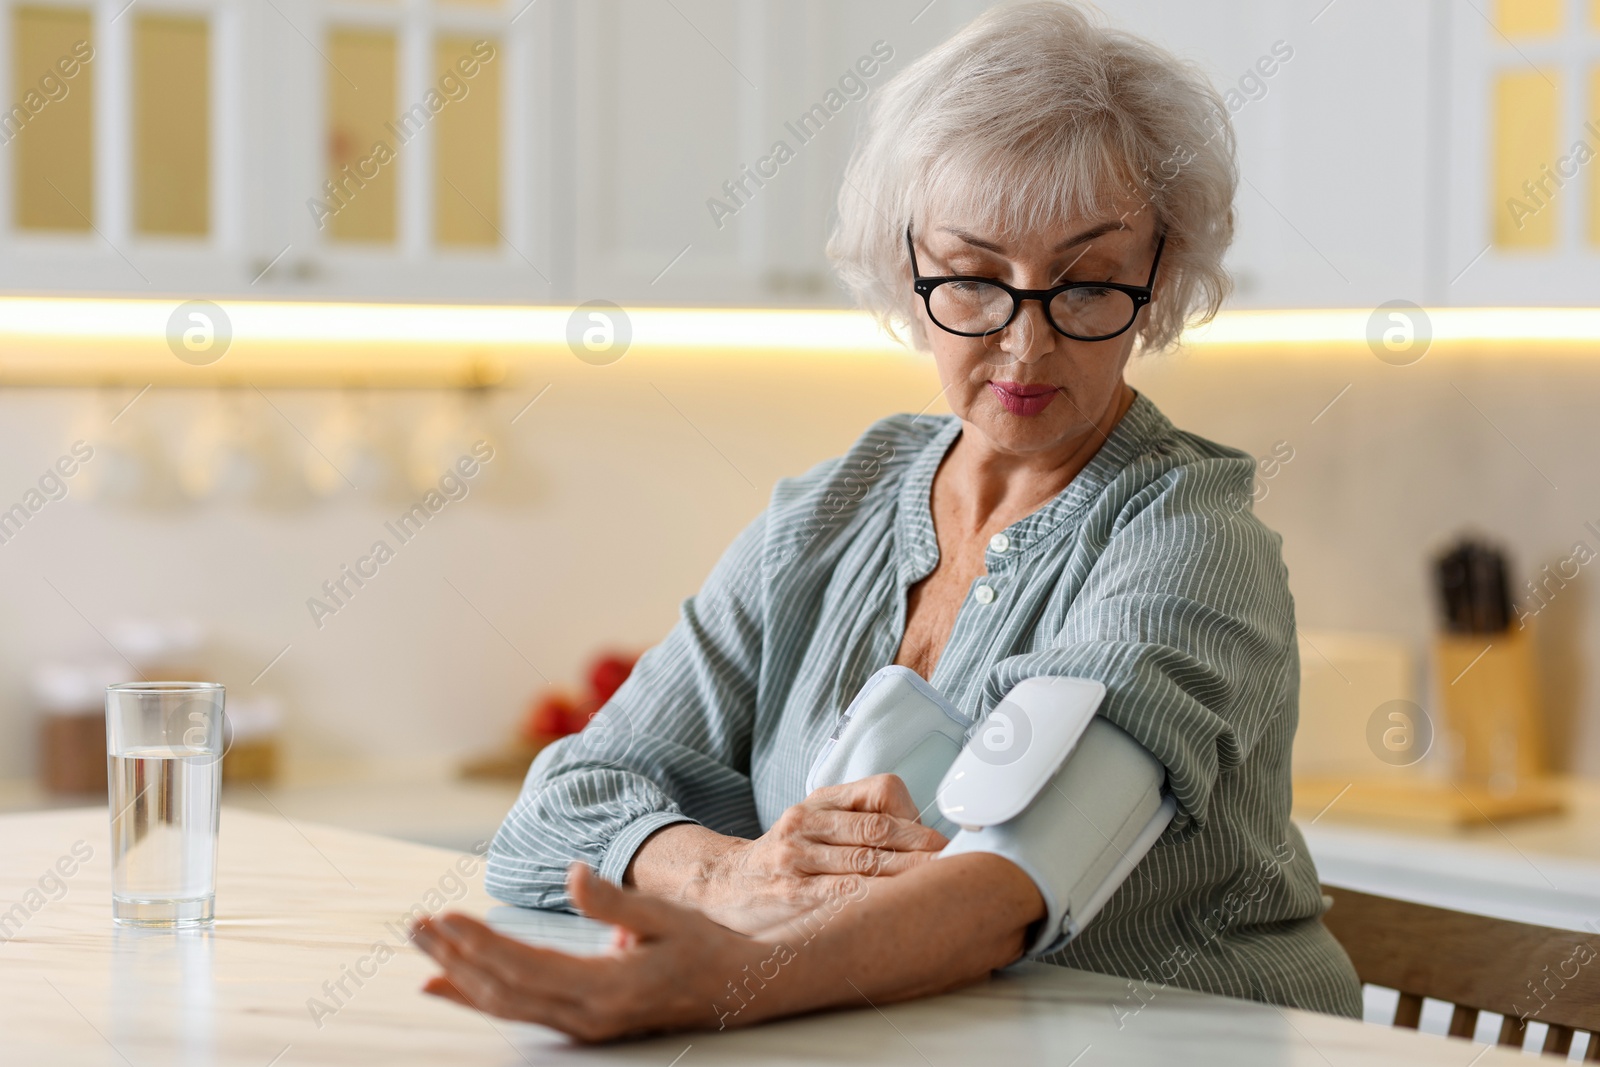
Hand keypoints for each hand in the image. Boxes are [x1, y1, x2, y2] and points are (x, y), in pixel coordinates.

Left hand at [414, 863, 769, 1041]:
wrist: (737, 989)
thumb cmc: (702, 946)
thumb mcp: (665, 916)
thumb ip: (614, 901)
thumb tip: (574, 874)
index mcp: (607, 988)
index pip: (526, 967)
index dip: (480, 944)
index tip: (445, 917)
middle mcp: (588, 1015)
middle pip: (503, 990)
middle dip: (454, 959)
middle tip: (415, 927)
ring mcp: (584, 1025)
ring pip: (506, 1006)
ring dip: (459, 976)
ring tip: (422, 948)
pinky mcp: (581, 1023)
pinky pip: (519, 1012)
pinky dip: (478, 997)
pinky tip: (447, 985)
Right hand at [693, 774, 948, 933]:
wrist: (723, 883)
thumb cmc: (784, 855)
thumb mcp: (813, 822)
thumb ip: (858, 821)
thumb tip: (921, 837)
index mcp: (820, 800)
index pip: (879, 794)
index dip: (915, 817)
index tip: (942, 839)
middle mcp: (806, 821)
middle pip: (877, 830)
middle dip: (921, 849)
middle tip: (955, 864)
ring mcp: (796, 857)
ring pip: (863, 862)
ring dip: (906, 875)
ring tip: (938, 886)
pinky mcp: (791, 892)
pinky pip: (841, 894)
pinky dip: (873, 899)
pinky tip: (897, 907)